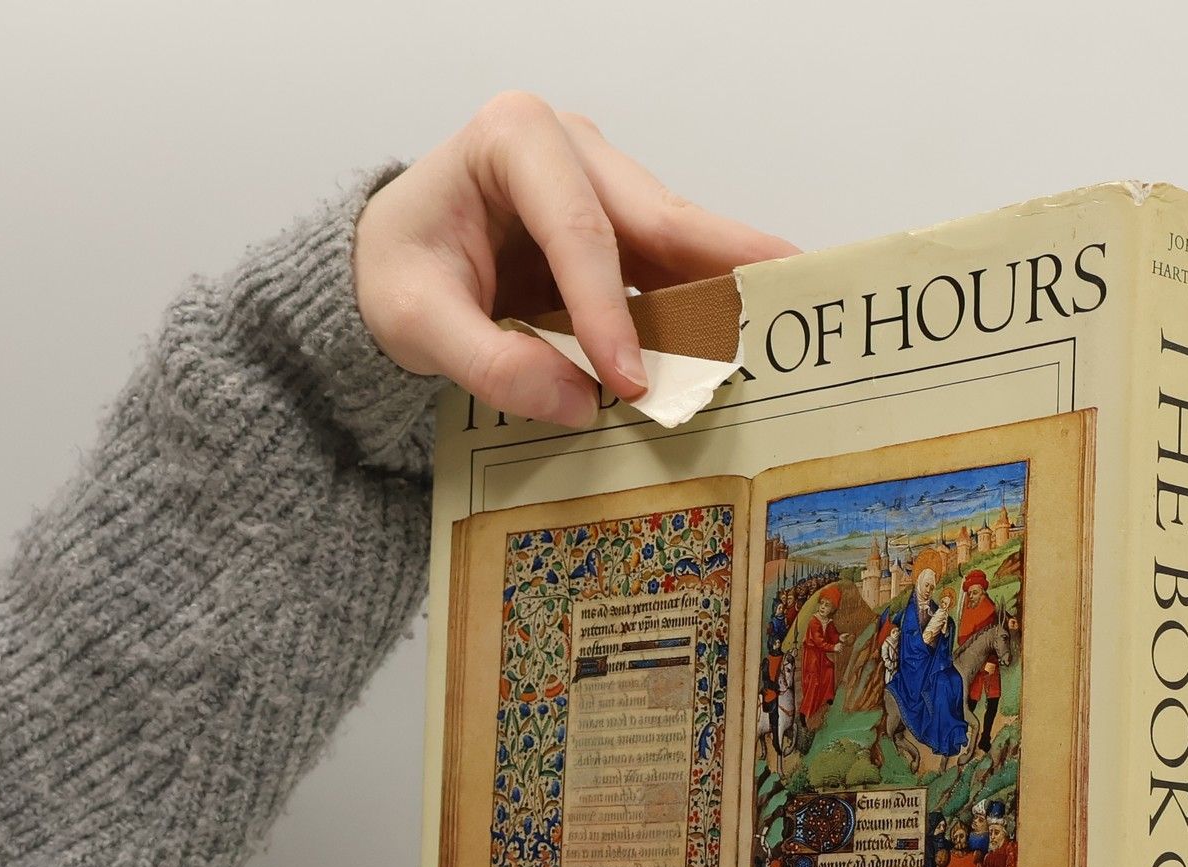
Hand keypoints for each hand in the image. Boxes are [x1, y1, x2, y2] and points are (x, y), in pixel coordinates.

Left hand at [355, 94, 795, 428]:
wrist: (397, 258)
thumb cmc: (401, 271)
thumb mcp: (416, 323)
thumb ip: (489, 364)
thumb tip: (576, 405)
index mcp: (513, 140)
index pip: (577, 229)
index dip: (609, 309)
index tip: (629, 383)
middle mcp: (572, 148)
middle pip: (656, 214)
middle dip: (721, 261)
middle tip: (788, 291)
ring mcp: (606, 186)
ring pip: (678, 238)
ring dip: (729, 285)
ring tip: (790, 317)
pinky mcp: (625, 229)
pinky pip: (674, 268)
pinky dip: (710, 303)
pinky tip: (753, 333)